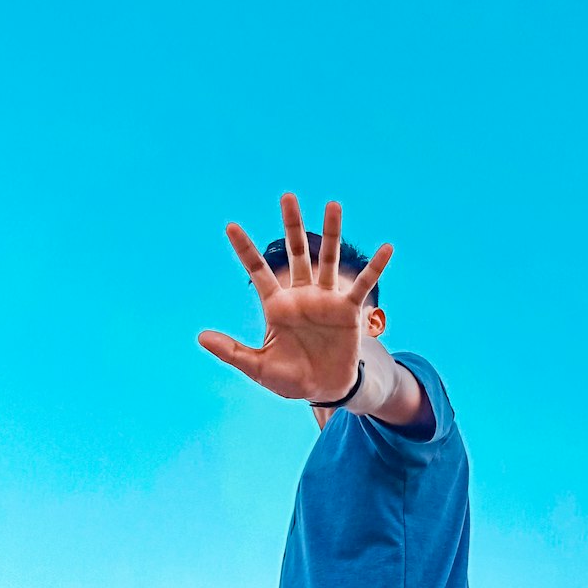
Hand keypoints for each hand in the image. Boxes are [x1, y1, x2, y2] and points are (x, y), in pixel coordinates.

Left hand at [198, 193, 393, 401]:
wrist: (324, 390)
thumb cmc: (289, 378)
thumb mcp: (257, 367)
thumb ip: (232, 351)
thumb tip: (201, 337)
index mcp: (276, 305)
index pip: (258, 270)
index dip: (245, 249)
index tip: (230, 226)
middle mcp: (301, 295)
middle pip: (296, 252)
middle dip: (291, 226)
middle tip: (287, 197)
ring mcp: (326, 299)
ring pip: (327, 259)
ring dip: (331, 232)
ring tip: (333, 204)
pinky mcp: (348, 310)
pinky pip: (362, 285)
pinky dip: (375, 268)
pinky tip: (387, 249)